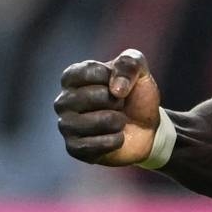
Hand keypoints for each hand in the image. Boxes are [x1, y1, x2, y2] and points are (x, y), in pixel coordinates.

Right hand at [54, 49, 160, 166]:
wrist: (147, 126)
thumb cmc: (136, 94)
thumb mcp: (140, 68)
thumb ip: (129, 63)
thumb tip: (116, 89)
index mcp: (73, 77)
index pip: (87, 71)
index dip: (110, 76)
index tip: (118, 82)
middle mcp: (63, 101)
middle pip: (92, 96)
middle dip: (117, 100)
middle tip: (119, 104)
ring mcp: (66, 126)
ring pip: (98, 121)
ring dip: (118, 121)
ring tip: (118, 120)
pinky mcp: (74, 149)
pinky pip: (98, 145)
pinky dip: (116, 140)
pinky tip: (116, 136)